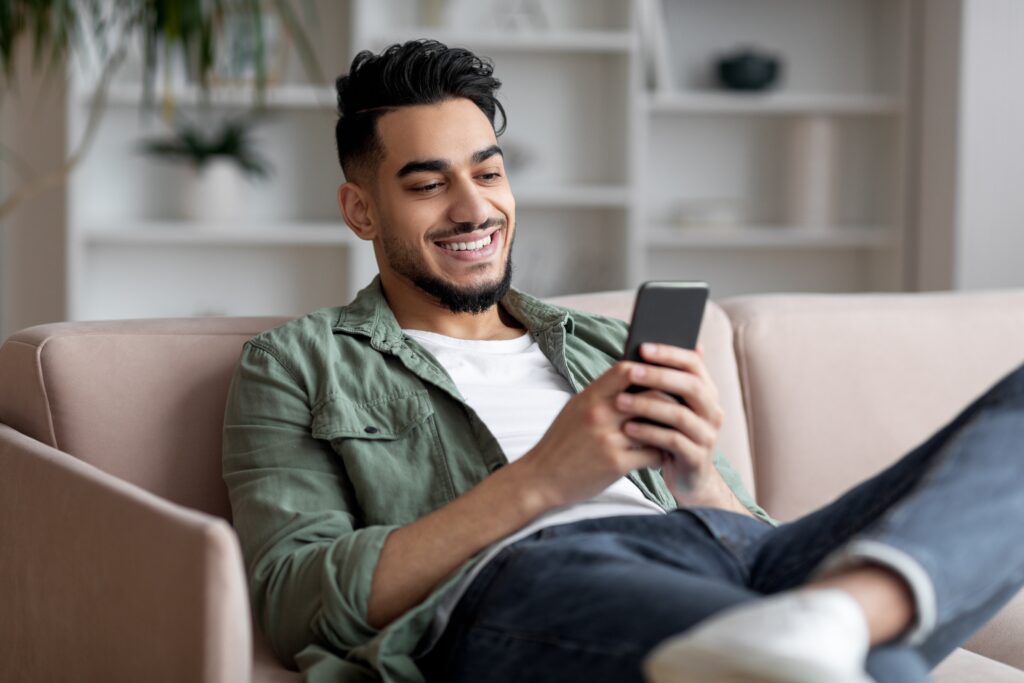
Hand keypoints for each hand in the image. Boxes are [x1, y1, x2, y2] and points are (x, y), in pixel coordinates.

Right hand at [517, 360, 663, 508]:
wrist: (540, 478)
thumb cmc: (562, 443)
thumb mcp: (576, 410)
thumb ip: (603, 395)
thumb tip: (634, 380)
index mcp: (590, 397)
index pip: (627, 369)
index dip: (650, 369)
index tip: (664, 375)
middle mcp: (599, 414)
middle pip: (651, 395)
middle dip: (671, 400)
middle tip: (683, 407)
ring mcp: (608, 439)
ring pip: (657, 425)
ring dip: (670, 430)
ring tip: (676, 433)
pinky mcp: (615, 464)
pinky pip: (652, 454)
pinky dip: (660, 456)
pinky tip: (661, 457)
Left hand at [614, 343, 743, 511]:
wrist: (687, 479)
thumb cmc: (670, 435)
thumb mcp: (668, 407)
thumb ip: (662, 383)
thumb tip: (643, 347)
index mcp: (706, 393)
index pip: (694, 364)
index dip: (670, 353)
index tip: (642, 347)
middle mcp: (712, 411)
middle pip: (691, 386)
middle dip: (659, 376)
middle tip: (630, 371)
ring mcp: (707, 436)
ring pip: (680, 414)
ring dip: (648, 405)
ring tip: (620, 402)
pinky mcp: (697, 458)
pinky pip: (674, 441)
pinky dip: (649, 432)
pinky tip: (628, 428)